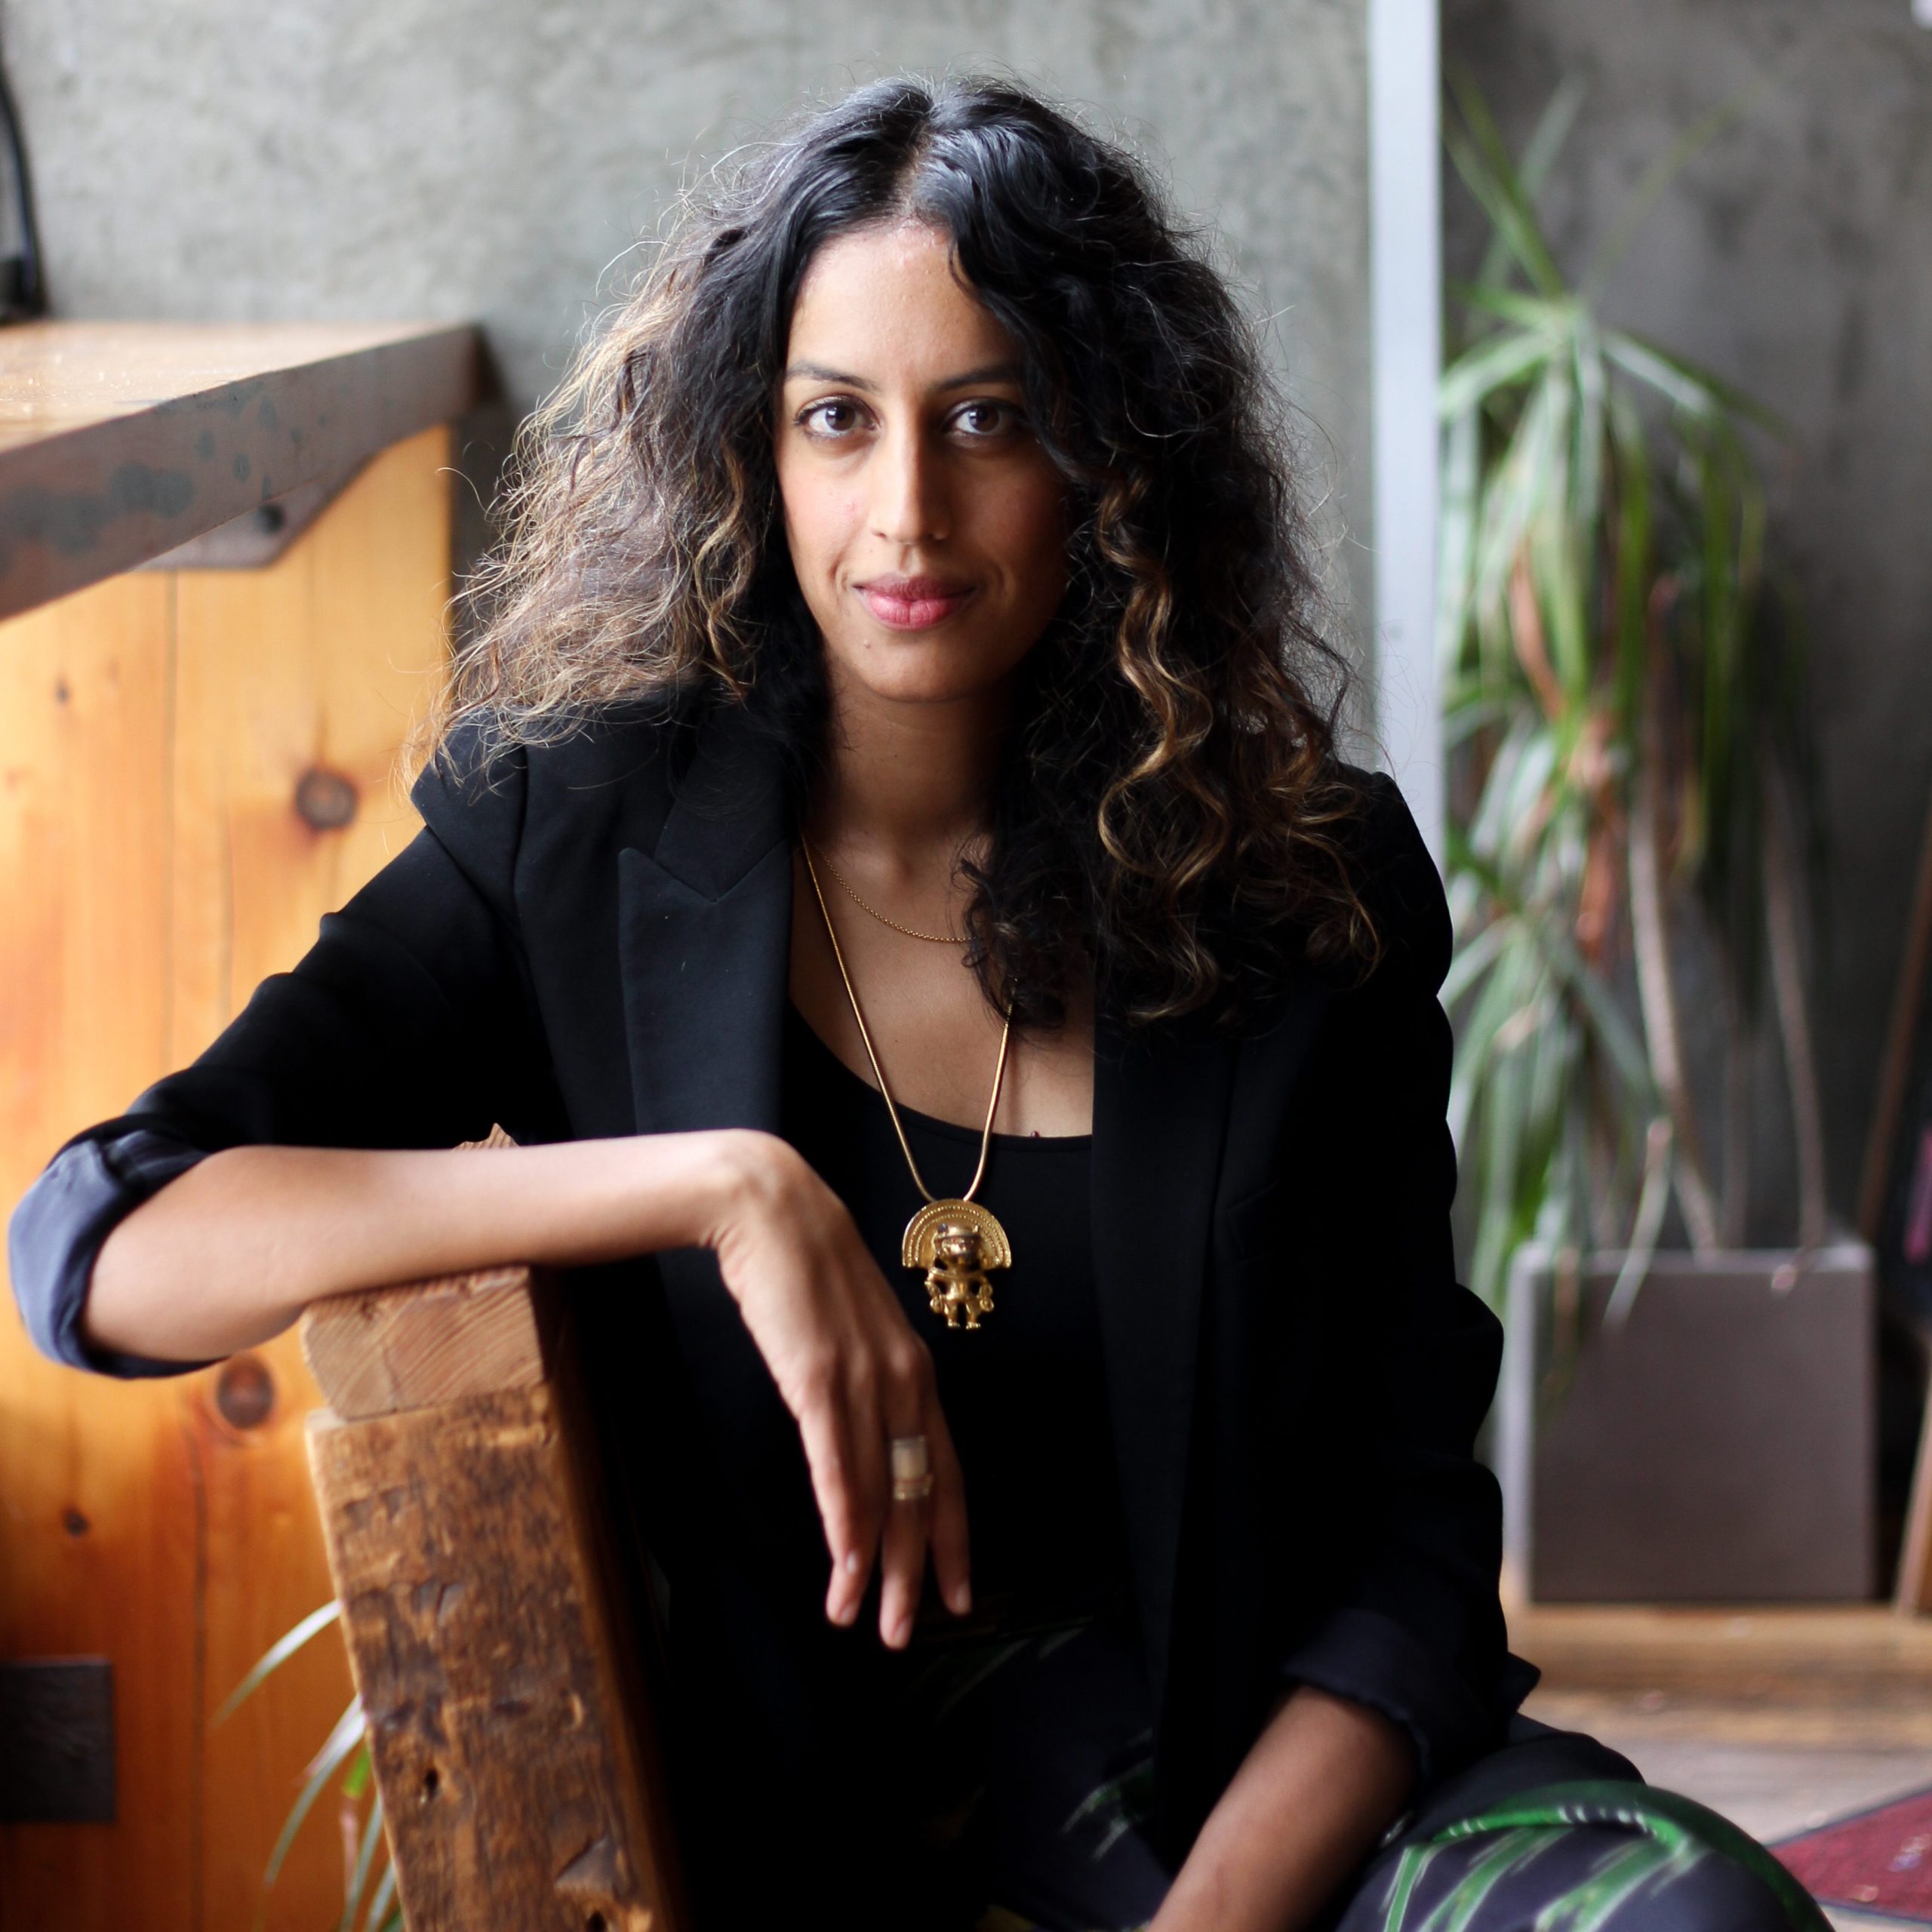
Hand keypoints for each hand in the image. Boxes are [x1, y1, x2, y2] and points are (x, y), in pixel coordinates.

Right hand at [701, 1130, 970, 1645]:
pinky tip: (843, 1564)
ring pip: (882, 1490)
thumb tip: (861, 1431)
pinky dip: (844, 1519)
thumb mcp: (847, 1330)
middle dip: (914, 1572)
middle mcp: (902, 1379)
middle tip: (904, 1633)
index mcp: (913, 1370)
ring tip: (859, 1621)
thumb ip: (863, 1380)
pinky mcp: (818, 1377)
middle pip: (920, 1494)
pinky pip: (839, 1462)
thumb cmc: (801, 1268)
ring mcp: (863, 1379)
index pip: (946, 1470)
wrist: (769, 1208)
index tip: (958, 1593)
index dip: (954, 1537)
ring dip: (871, 1565)